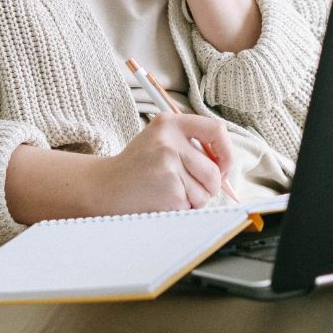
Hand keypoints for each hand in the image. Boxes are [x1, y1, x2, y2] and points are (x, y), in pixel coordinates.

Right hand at [90, 113, 234, 214]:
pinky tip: (163, 200)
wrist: (106, 187)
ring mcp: (169, 166)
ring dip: (195, 199)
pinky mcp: (169, 191)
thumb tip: (226, 165)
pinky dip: (183, 208)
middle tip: (189, 187)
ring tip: (171, 191)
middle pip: (214, 170)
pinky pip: (192, 205)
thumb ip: (191, 144)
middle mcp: (169, 141)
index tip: (222, 165)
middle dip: (210, 186)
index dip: (226, 151)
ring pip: (206, 191)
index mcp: (170, 123)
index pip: (216, 129)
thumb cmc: (138, 166)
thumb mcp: (160, 140)